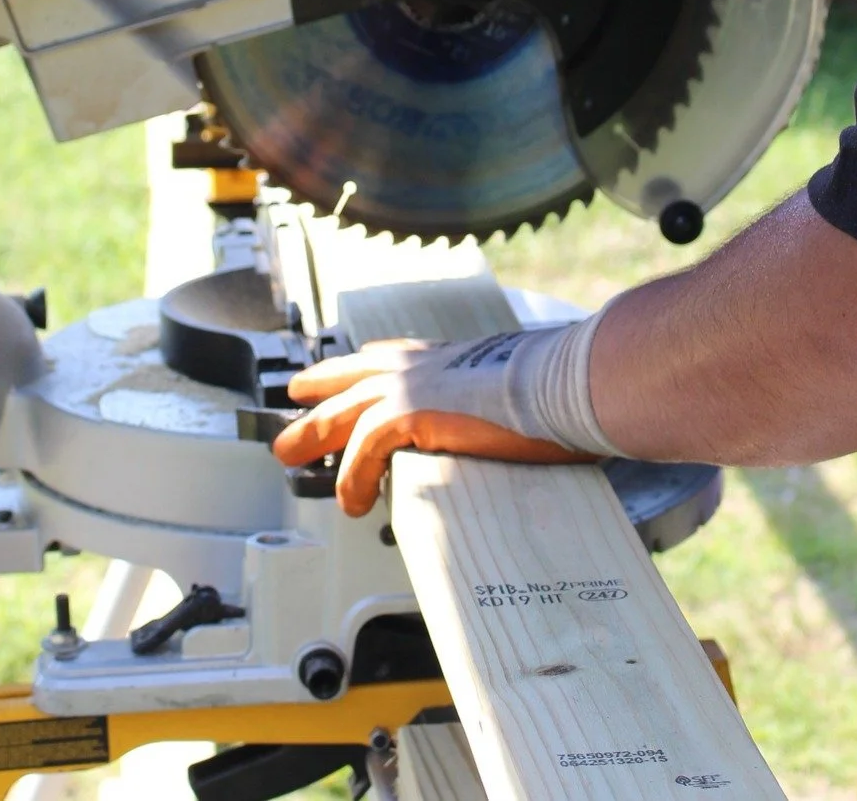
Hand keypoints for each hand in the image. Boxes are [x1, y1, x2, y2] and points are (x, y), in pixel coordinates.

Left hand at [272, 338, 596, 517]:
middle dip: (319, 395)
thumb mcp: (517, 393)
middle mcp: (422, 363)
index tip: (342, 372)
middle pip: (352, 379)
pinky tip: (353, 500)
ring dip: (315, 434)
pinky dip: (353, 477)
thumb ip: (496, 409)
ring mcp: (412, 385)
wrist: (566, 384)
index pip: (388, 355)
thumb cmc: (560, 391)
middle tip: (293, 406)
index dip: (360, 367)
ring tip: (291, 456)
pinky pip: (363, 450)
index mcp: (446, 356)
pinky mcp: (409, 413)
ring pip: (344, 411)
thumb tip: (509, 434)